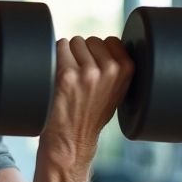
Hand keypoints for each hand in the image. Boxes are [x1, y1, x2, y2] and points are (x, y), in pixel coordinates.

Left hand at [40, 35, 134, 168]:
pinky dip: (54, 59)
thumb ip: (116, 67)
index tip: (95, 71)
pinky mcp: (66, 76)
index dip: (99, 54)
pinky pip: (58, 48)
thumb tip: (106, 43)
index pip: (110, 41)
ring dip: (67, 57)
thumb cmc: (91, 116)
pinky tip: (57, 78)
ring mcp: (87, 72)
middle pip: (89, 40)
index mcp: (126, 70)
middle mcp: (109, 70)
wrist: (72, 141)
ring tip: (69, 81)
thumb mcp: (116, 91)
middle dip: (82, 55)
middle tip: (79, 79)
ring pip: (72, 43)